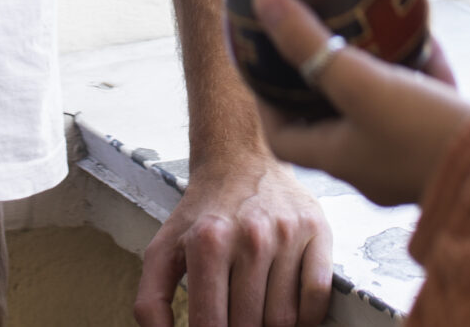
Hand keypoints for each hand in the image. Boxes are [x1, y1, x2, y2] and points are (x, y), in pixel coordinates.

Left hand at [139, 149, 330, 326]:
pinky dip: (307, 317)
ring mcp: (287, 233)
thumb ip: (151, 301)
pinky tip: (288, 308)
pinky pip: (318, 297)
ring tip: (256, 310)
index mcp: (208, 243)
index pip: (211, 325)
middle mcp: (250, 236)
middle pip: (250, 326)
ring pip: (285, 318)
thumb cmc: (202, 212)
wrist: (240, 158)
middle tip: (235, 319)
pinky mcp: (316, 230)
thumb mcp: (163, 250)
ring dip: (271, 326)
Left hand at [249, 0, 469, 208]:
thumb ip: (312, 46)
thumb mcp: (363, 85)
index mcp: (341, 158)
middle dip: (326, 77)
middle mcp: (370, 164)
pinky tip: (427, 43)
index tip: (268, 63)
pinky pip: (421, 106)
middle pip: (333, 118)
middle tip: (323, 36)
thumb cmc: (425, 136)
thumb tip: (265, 4)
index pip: (283, 137)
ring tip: (377, 31)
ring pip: (380, 107)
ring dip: (376, 70)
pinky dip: (419, 76)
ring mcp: (408, 158)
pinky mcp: (442, 145)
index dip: (269, 101)